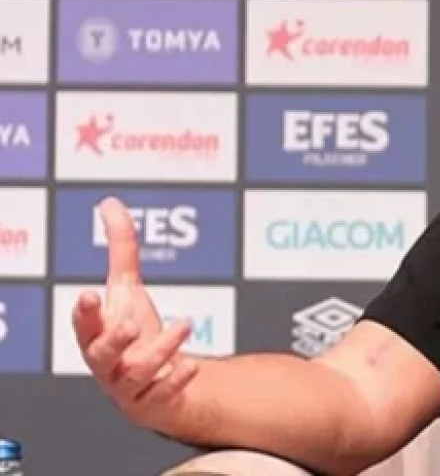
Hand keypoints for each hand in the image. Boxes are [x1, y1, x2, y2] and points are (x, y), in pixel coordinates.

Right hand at [72, 197, 199, 429]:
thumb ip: (120, 249)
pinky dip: (174, 381)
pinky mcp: (152, 403)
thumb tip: (110, 203)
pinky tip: (189, 366)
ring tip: (184, 324)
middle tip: (130, 323)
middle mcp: (108, 362)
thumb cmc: (136, 334)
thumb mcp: (128, 290)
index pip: (83, 325)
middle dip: (113, 340)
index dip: (85, 312)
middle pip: (100, 355)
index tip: (90, 295)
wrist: (161, 381)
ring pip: (136, 374)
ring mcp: (129, 385)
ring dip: (160, 350)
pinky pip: (160, 397)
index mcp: (97, 334)